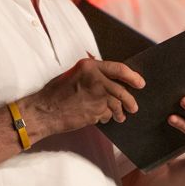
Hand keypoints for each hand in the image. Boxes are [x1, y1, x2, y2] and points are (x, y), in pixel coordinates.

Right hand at [27, 57, 145, 133]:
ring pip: (116, 105)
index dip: (133, 77)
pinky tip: (102, 118)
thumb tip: (111, 79)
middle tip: (134, 107)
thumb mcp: (75, 74)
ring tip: (121, 116)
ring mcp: (95, 98)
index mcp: (90, 66)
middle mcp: (95, 80)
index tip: (140, 83)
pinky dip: (106, 118)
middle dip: (130, 101)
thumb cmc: (56, 92)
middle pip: (121, 91)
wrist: (44, 111)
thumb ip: (92, 74)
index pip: (119, 69)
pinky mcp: (94, 113)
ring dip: (120, 112)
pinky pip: (106, 115)